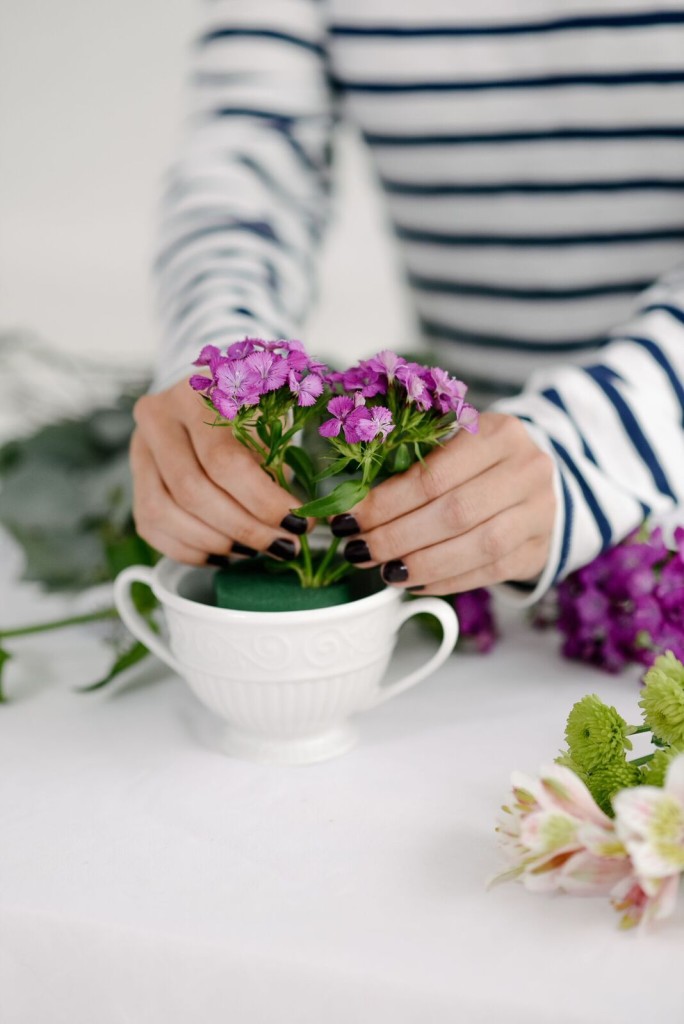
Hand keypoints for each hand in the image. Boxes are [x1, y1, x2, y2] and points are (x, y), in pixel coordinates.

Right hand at [131, 377, 306, 564]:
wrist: (206, 405)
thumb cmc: (246, 415)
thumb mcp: (267, 426)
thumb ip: (274, 469)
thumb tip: (292, 523)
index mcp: (194, 396)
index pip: (224, 461)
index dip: (263, 502)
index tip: (297, 524)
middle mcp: (157, 419)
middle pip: (192, 492)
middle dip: (244, 529)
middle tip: (282, 545)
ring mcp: (139, 451)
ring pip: (165, 514)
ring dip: (216, 542)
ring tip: (255, 549)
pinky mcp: (135, 482)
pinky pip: (152, 528)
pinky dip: (192, 551)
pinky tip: (226, 552)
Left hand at [333, 413, 555, 594]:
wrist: (537, 483)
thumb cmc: (479, 463)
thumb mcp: (451, 448)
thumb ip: (410, 468)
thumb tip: (352, 507)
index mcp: (497, 433)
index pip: (433, 475)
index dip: (386, 504)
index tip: (348, 520)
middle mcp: (526, 469)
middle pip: (454, 513)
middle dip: (397, 537)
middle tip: (359, 550)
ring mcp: (539, 511)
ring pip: (477, 546)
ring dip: (422, 564)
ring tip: (386, 571)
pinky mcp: (539, 548)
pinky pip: (491, 571)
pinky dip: (448, 581)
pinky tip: (416, 582)